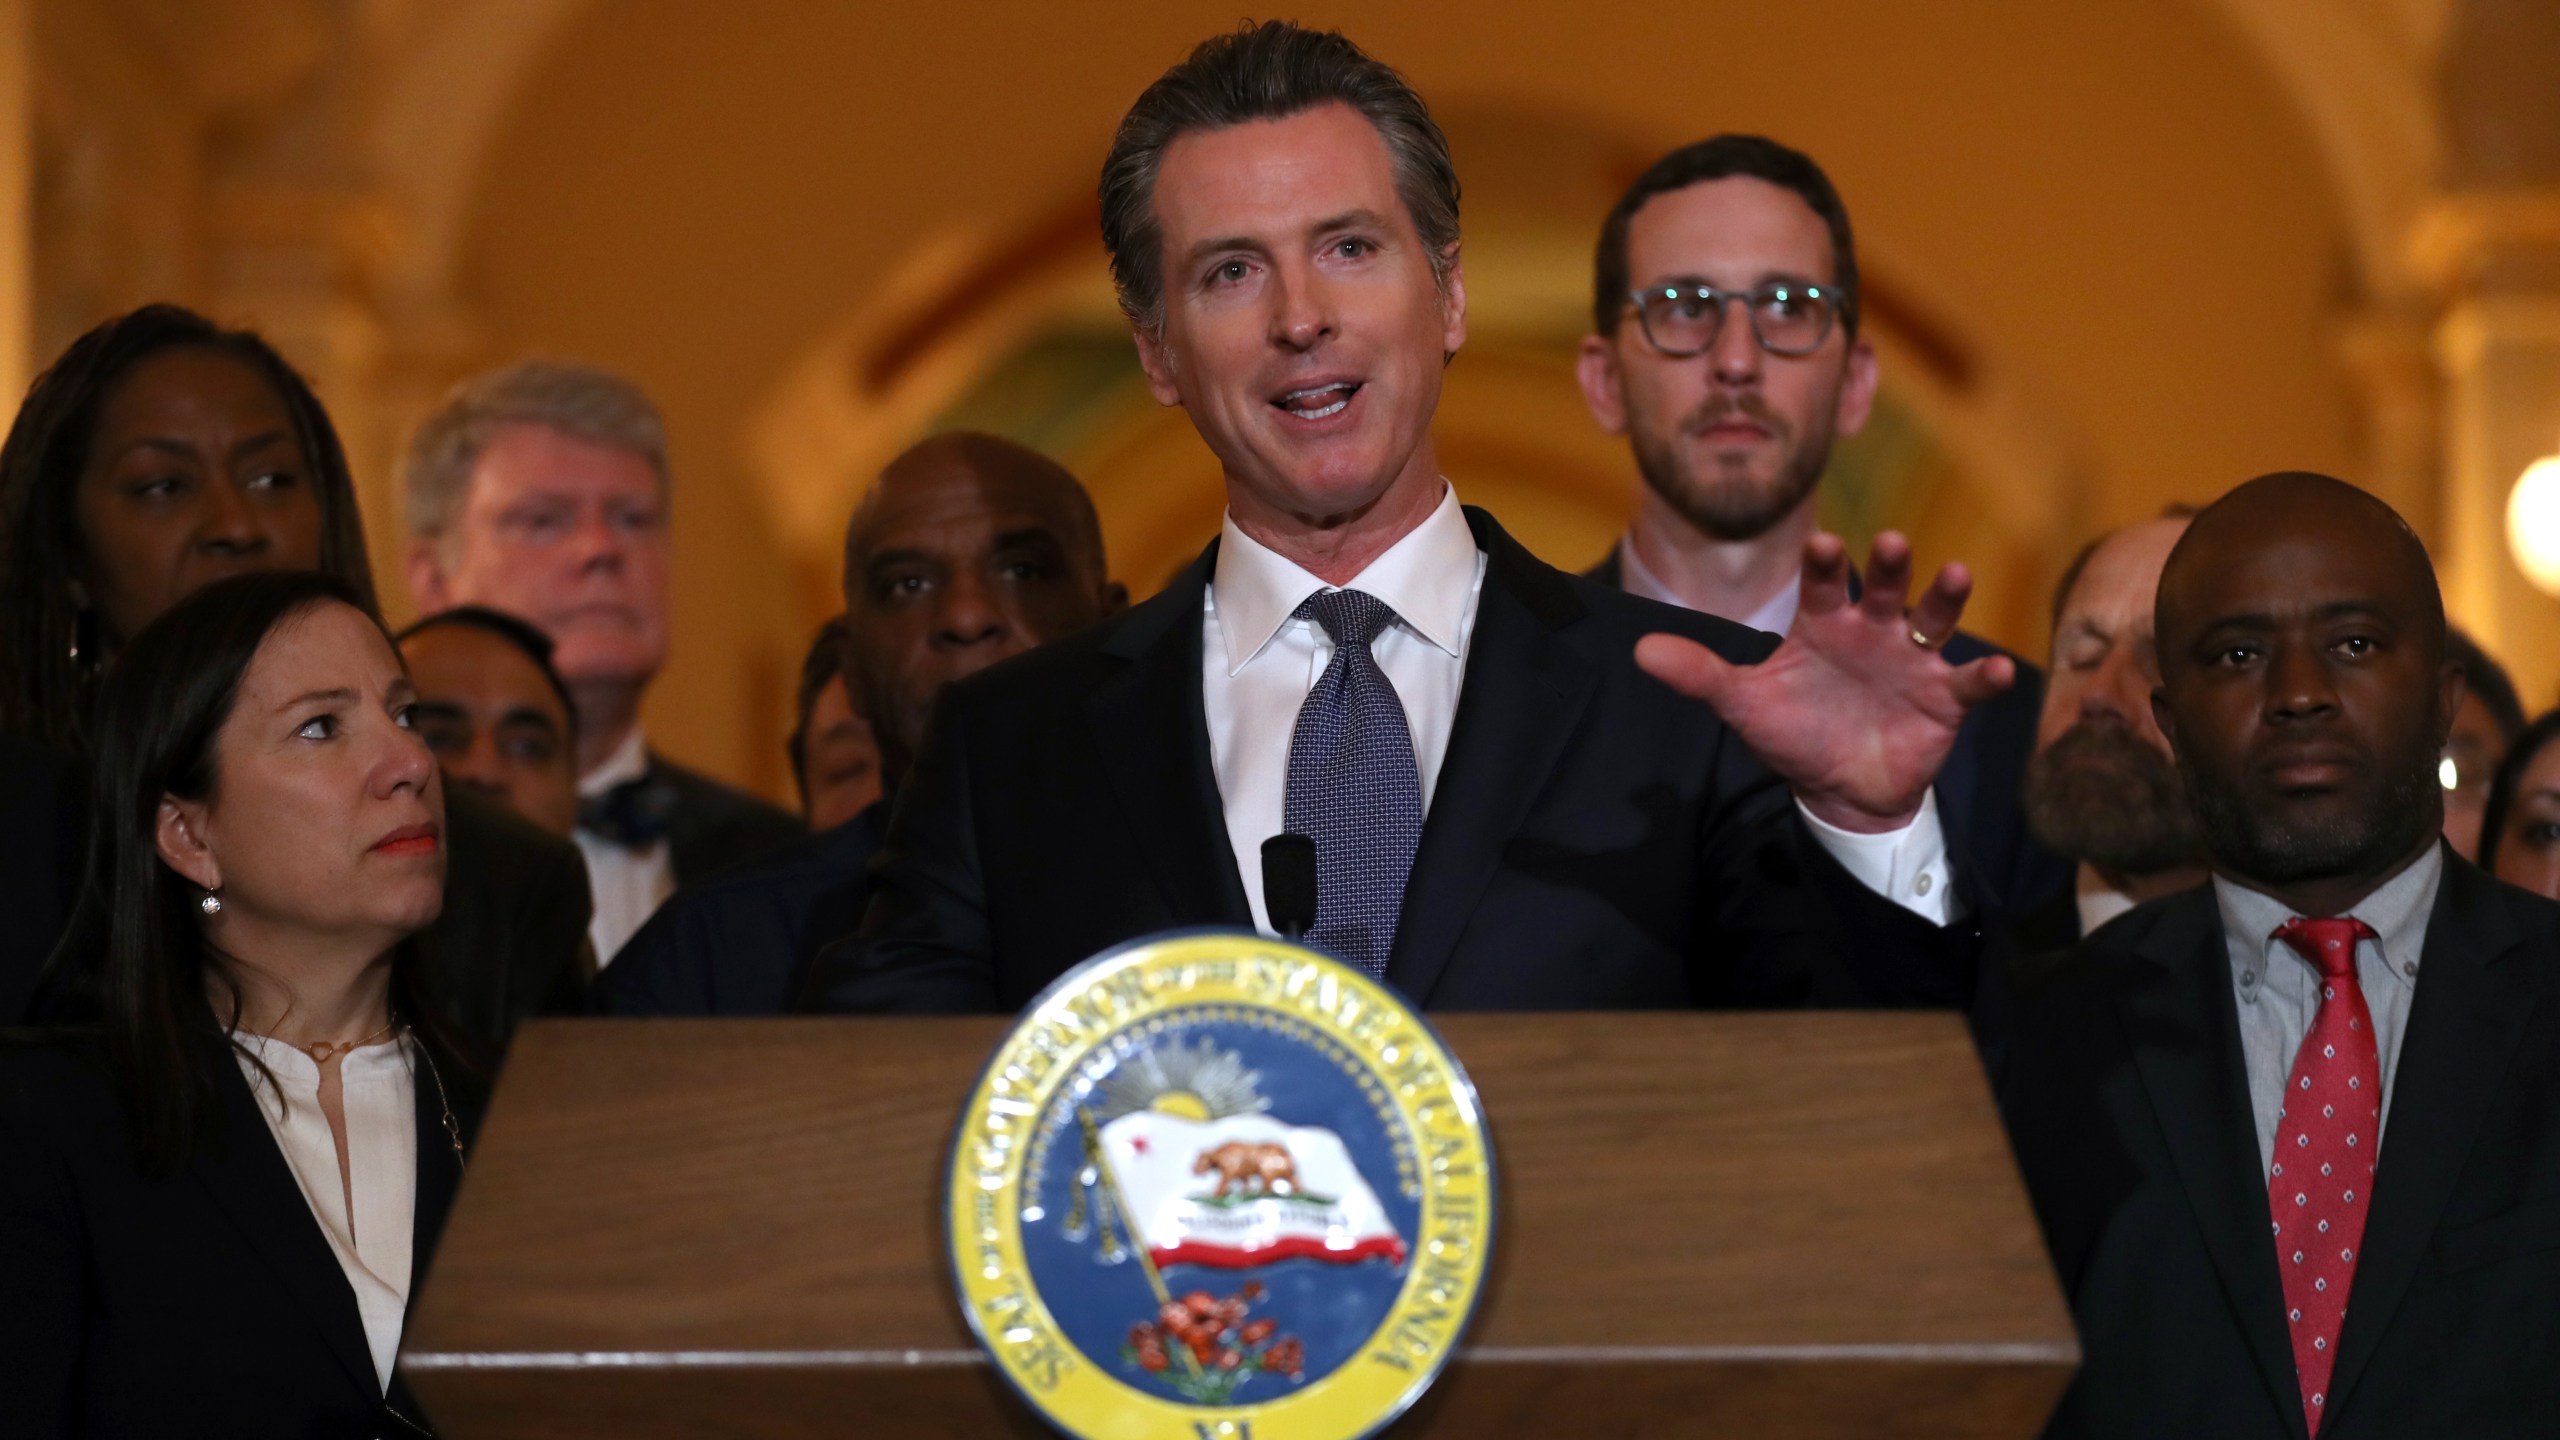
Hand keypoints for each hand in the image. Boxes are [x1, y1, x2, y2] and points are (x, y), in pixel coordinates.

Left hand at [1635, 531, 2013, 831]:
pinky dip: (1985, 676)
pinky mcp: (1944, 698)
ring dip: (1944, 598)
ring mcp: (1912, 660)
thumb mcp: (1744, 705)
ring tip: (1957, 573)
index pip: (1822, 582)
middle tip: (1891, 542)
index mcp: (1823, 623)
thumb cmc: (1794, 732)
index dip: (1823, 563)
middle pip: (1882, 587)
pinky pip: (1969, 682)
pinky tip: (1999, 672)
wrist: (1839, 789)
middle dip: (1889, 566)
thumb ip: (1701, 676)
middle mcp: (1871, 630)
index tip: (1821, 543)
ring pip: (1932, 619)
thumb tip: (1640, 652)